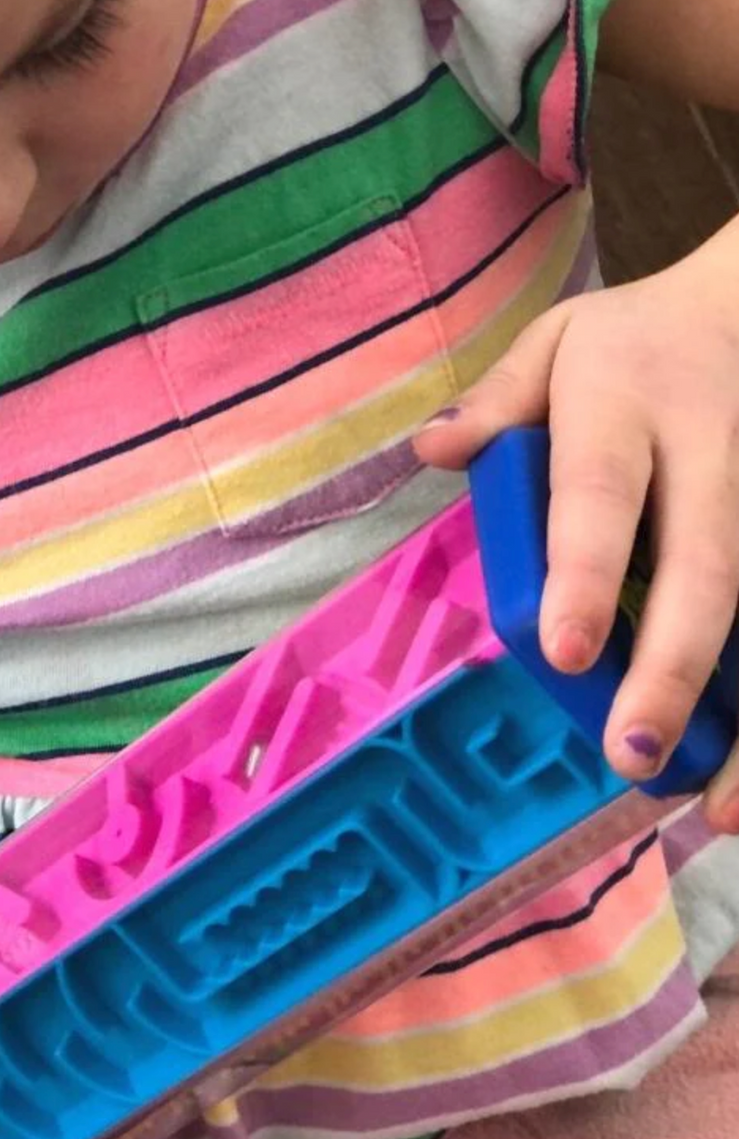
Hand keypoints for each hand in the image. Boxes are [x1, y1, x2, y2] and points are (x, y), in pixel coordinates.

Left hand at [415, 231, 738, 833]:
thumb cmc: (630, 342)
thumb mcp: (555, 343)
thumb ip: (497, 400)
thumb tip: (433, 450)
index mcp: (628, 404)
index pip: (602, 495)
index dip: (587, 574)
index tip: (566, 652)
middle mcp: (711, 453)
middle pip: (707, 566)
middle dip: (674, 666)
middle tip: (632, 752)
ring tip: (709, 801)